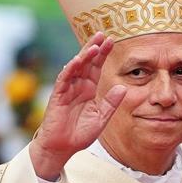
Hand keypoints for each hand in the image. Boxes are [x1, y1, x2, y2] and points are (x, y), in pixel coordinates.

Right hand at [31, 32, 126, 179]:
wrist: (62, 148)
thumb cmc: (79, 134)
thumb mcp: (101, 118)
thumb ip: (111, 103)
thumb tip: (123, 87)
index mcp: (89, 89)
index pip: (97, 67)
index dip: (103, 54)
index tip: (112, 41)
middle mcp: (78, 86)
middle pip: (87, 62)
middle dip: (94, 48)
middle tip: (102, 34)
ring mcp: (67, 89)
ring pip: (76, 68)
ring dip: (84, 56)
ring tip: (94, 45)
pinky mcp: (58, 96)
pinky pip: (64, 79)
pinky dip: (70, 69)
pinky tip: (77, 60)